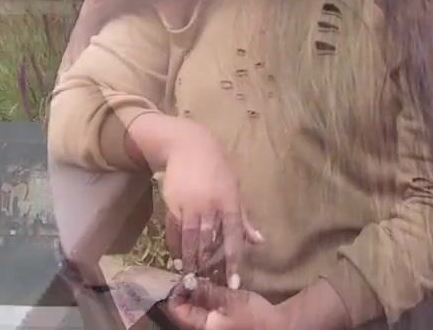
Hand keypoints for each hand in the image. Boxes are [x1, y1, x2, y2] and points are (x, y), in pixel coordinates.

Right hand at [158, 122, 263, 281]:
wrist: (189, 146)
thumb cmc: (217, 168)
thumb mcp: (235, 189)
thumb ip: (244, 219)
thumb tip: (259, 241)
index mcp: (229, 203)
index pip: (234, 237)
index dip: (234, 261)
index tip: (234, 282)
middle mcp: (210, 207)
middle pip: (210, 243)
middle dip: (209, 267)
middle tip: (209, 287)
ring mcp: (190, 206)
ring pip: (190, 239)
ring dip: (191, 260)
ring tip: (191, 278)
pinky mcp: (173, 204)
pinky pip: (173, 231)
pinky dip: (175, 247)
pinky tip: (177, 260)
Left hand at [165, 279, 288, 329]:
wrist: (279, 328)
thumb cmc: (255, 316)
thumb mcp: (231, 299)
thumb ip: (208, 291)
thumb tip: (188, 281)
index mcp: (202, 328)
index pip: (175, 310)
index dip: (176, 291)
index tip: (185, 276)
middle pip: (183, 311)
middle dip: (186, 291)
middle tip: (193, 274)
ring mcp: (212, 328)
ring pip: (194, 311)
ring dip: (196, 295)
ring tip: (203, 277)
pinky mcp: (220, 325)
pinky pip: (205, 312)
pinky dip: (206, 300)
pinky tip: (213, 287)